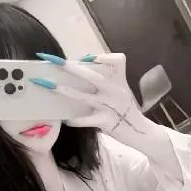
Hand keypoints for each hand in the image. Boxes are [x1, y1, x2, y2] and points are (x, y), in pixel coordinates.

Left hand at [31, 52, 156, 144]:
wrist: (141, 132)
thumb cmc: (126, 111)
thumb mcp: (121, 92)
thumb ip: (105, 82)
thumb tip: (80, 71)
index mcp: (120, 81)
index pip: (115, 61)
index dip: (99, 57)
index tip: (84, 58)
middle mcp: (116, 91)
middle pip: (92, 75)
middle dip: (70, 67)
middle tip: (52, 60)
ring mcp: (111, 106)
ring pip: (84, 96)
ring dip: (64, 91)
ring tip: (49, 86)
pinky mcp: (107, 122)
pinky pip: (86, 120)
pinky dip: (74, 120)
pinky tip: (66, 120)